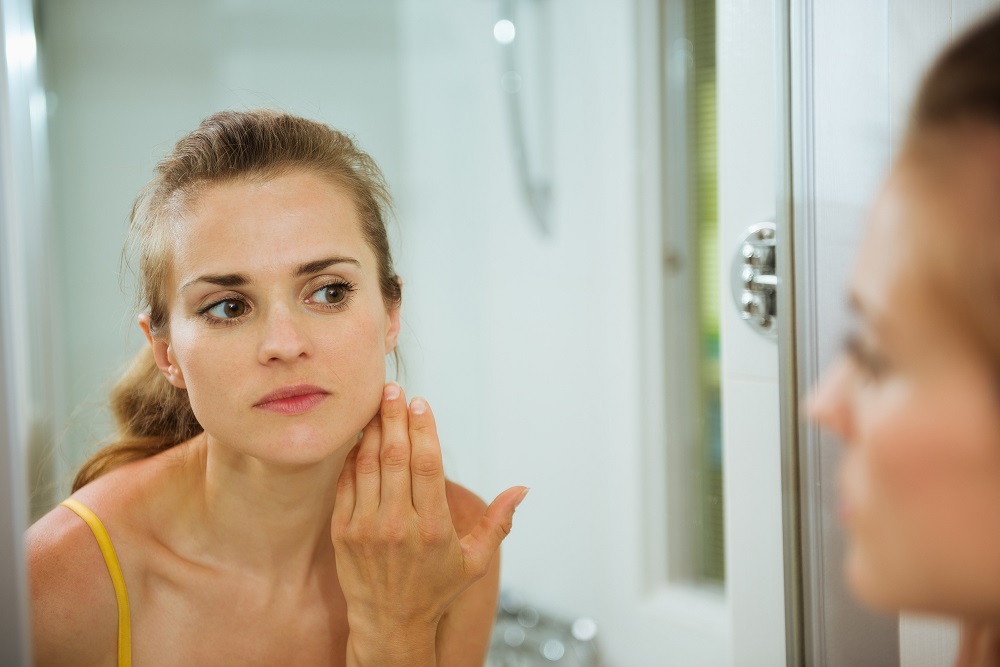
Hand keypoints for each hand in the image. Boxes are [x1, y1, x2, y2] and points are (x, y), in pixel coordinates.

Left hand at [332, 383, 526, 665]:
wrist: (388, 625)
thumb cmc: (435, 590)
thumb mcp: (474, 561)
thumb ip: (498, 522)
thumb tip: (522, 489)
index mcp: (433, 528)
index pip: (427, 465)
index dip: (424, 428)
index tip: (421, 402)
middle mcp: (398, 525)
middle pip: (395, 457)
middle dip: (394, 417)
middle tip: (393, 389)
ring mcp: (366, 528)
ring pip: (368, 465)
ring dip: (373, 430)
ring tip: (377, 405)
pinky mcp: (343, 532)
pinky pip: (347, 483)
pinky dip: (353, 456)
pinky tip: (362, 438)